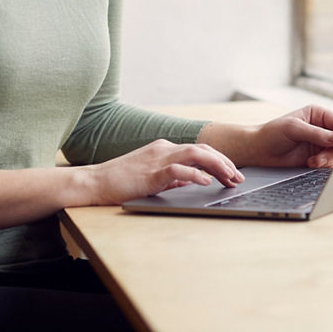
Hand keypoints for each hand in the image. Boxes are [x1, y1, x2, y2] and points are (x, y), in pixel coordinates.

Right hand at [85, 139, 244, 204]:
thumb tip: (194, 181)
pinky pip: (178, 170)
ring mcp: (157, 158)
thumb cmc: (120, 182)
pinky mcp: (150, 172)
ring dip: (217, 165)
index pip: (199, 150)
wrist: (94, 182)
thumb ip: (173, 178)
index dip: (219, 160)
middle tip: (239, 177)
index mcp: (164, 149)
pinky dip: (194, 174)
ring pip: (195, 154)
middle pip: (202, 148)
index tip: (232, 173)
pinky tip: (206, 181)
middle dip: (224, 162)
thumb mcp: (152, 178)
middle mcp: (164, 149)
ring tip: (230, 178)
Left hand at [201, 105, 332, 169]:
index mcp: (318, 114)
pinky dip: (323, 165)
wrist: (259, 151)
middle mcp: (322, 128)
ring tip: (313, 162)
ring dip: (327, 159)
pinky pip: (329, 162)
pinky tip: (310, 164)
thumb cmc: (272, 134)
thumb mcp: (294, 129)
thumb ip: (317, 134)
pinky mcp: (316, 157)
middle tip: (330, 156)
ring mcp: (320, 144)